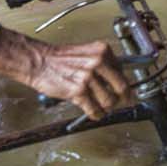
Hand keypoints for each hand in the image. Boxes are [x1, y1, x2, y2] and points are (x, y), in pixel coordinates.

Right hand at [0, 33, 131, 121]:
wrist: (38, 62)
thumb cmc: (59, 59)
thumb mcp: (87, 53)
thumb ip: (102, 63)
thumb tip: (116, 78)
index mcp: (103, 51)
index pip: (123, 71)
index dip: (125, 84)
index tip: (128, 91)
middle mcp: (98, 63)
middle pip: (122, 87)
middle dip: (123, 98)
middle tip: (123, 102)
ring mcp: (89, 77)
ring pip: (109, 101)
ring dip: (107, 108)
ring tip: (103, 108)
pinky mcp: (78, 91)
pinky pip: (94, 109)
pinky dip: (96, 114)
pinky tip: (95, 113)